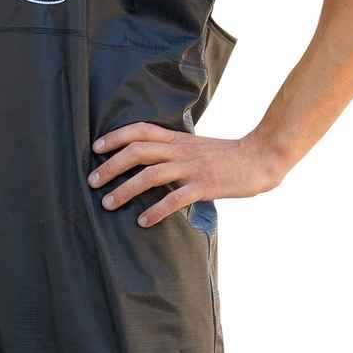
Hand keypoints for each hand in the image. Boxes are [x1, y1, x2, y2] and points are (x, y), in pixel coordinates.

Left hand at [88, 124, 288, 227]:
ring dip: (125, 189)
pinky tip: (143, 221)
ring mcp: (192, 168)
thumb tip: (151, 164)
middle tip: (91, 181)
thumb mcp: (196, 147)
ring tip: (107, 204)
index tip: (96, 148)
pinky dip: (156, 210)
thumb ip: (174, 152)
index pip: (140, 130)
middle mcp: (180, 150)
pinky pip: (174, 198)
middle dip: (110, 166)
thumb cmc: (228, 157)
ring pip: (150, 174)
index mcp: (178, 139)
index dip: (116, 136)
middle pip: (137, 151)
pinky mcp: (204, 186)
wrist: (261, 158)